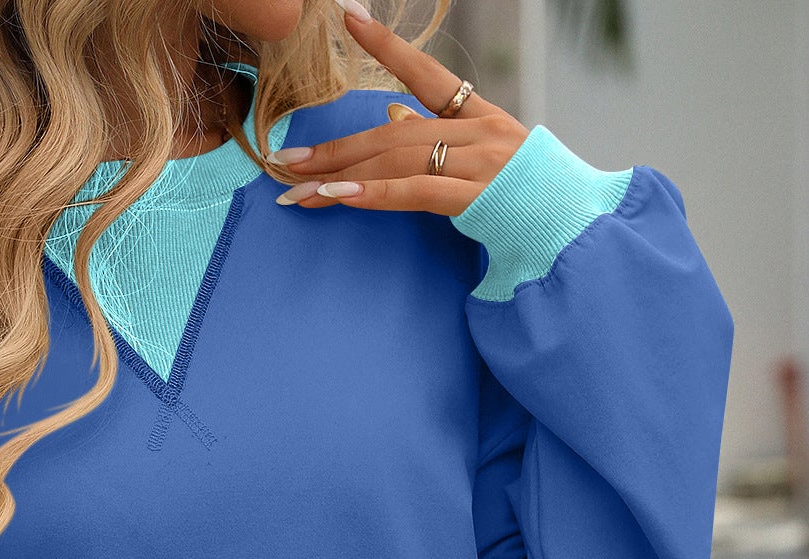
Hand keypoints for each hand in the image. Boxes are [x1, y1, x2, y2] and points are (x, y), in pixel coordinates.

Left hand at [272, 0, 528, 213]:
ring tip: (299, 188)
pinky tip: (339, 196)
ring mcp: (480, 162)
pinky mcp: (478, 198)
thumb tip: (392, 117)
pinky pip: (416, 192)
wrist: (575, 229)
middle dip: (338, 147)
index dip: (387, 47)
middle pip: (394, 132)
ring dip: (342, 175)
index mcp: (483, 118)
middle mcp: (480, 132)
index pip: (427, 73)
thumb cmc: (529, 202)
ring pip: (398, 160)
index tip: (348, 18)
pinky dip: (374, 193)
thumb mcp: (485, 162)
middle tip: (290, 159)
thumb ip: (438, 141)